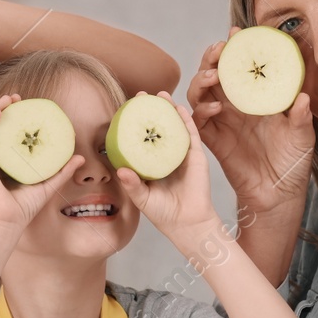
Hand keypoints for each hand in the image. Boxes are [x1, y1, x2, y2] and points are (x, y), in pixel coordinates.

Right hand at [0, 95, 82, 239]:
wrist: (6, 223)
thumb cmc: (22, 210)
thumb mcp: (47, 185)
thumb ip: (61, 171)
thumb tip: (80, 158)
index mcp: (5, 164)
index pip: (8, 136)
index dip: (15, 120)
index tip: (27, 108)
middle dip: (5, 110)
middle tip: (17, 98)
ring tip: (9, 98)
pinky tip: (0, 110)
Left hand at [113, 93, 219, 244]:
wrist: (188, 223)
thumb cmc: (163, 213)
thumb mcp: (142, 198)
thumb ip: (131, 185)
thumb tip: (121, 171)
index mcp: (150, 163)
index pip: (140, 139)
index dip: (133, 124)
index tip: (124, 109)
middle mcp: (164, 156)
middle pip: (157, 128)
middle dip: (150, 110)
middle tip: (141, 95)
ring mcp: (180, 154)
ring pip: (174, 127)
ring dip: (169, 109)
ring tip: (161, 94)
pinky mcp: (196, 156)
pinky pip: (190, 134)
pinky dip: (186, 119)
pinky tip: (179, 108)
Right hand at [189, 27, 315, 216]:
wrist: (279, 194)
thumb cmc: (292, 162)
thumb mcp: (302, 136)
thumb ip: (301, 117)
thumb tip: (303, 98)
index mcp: (256, 97)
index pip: (241, 66)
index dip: (235, 48)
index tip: (236, 33)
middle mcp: (236, 105)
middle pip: (215, 72)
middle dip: (213, 57)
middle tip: (219, 49)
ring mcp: (222, 121)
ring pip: (201, 91)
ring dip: (202, 79)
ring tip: (214, 76)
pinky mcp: (213, 140)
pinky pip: (197, 120)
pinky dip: (201, 109)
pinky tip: (216, 106)